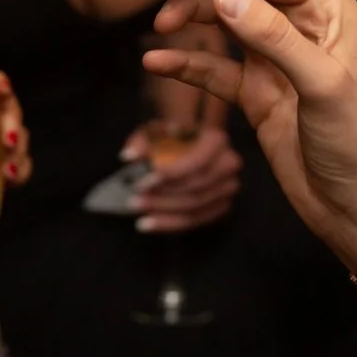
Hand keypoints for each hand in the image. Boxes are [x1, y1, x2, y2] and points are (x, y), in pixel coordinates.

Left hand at [119, 124, 240, 232]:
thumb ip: (142, 143)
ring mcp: (228, 188)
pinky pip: (195, 220)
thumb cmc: (169, 137)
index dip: (170, 175)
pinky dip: (169, 224)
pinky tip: (148, 224)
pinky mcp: (222, 206)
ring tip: (138, 211)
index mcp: (216, 140)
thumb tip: (128, 156)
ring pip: (194, 208)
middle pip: (195, 188)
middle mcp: (229, 164)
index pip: (196, 163)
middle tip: (134, 200)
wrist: (186, 145)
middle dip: (162, 197)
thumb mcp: (154, 132)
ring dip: (163, 212)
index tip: (141, 183)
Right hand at [143, 0, 356, 272]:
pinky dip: (186, 63)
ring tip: (161, 26)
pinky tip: (157, 62)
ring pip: (223, 23)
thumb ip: (272, 35)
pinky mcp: (255, 92)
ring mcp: (274, 59)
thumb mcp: (320, 82)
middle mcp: (299, 27)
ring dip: (191, 19)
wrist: (356, 205)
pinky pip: (213, 68)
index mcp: (327, 11)